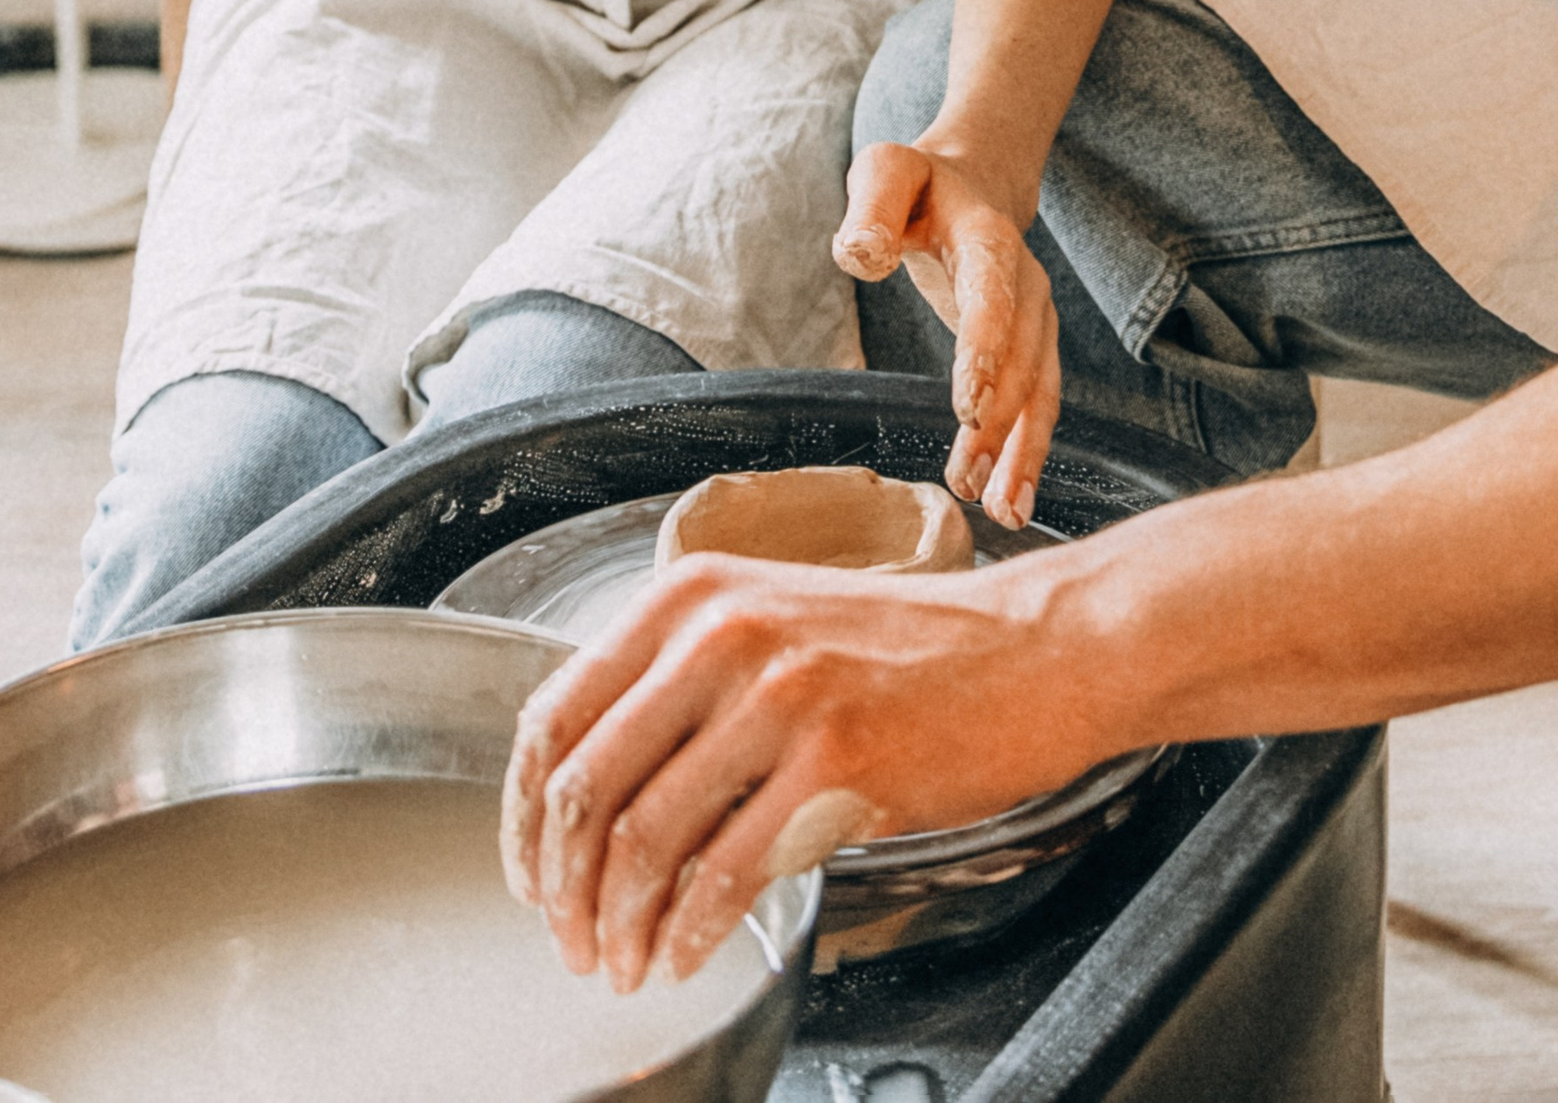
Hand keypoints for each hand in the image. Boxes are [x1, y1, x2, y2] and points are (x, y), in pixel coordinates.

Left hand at [500, 554, 1086, 992]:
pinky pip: (724, 871)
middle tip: (572, 943)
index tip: (530, 878)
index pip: (554, 715)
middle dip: (562, 890)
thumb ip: (687, 689)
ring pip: (644, 838)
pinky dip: (689, 932)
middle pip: (583, 787)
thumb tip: (597, 798)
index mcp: (692, 594)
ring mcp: (778, 693)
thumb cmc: (910, 652)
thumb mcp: (777, 631)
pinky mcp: (833, 758)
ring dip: (620, 925)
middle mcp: (722, 631)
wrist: (1033, 649)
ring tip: (625, 964)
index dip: (523, 818)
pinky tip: (686, 955)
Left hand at [835, 141, 1059, 526]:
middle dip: (1003, 423)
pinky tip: (1005, 499)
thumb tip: (861, 255)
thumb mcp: (885, 172)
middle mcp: (1026, 281)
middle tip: (973, 481)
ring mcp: (1035, 317)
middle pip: (1024, 356)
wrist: (974, 182)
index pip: (992, 294)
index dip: (985, 349)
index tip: (968, 409)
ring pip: (1041, 390)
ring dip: (1025, 451)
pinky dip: (1027, 451)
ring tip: (1003, 512)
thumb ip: (870, 207)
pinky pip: (1036, 404)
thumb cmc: (917, 184)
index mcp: (989, 236)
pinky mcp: (1031, 348)